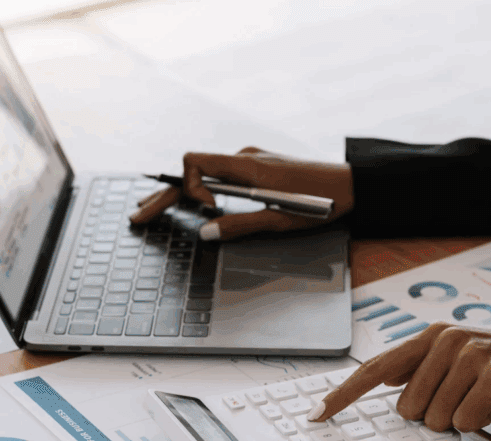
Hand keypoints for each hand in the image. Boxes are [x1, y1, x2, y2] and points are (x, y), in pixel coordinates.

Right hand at [129, 147, 353, 240]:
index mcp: (247, 167)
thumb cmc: (321, 203)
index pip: (195, 162)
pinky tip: (191, 202)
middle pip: (192, 172)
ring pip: (204, 173)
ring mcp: (250, 161)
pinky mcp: (258, 167)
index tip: (207, 211)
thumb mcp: (280, 221)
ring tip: (153, 209)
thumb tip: (205, 233)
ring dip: (180, 192)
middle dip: (164, 195)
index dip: (190, 187)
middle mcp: (244, 158)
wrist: (352, 185)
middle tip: (138, 216)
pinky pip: (220, 174)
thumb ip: (240, 225)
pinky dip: (199, 188)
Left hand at [310, 323, 490, 432]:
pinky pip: (467, 420)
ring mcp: (471, 353)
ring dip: (460, 421)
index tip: (318, 413)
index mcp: (430, 337)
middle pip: (408, 408)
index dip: (344, 394)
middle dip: (434, 418)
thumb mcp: (460, 362)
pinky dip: (480, 422)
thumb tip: (383, 386)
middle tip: (465, 401)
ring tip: (484, 399)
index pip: (375, 369)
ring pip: (435, 418)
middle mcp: (446, 339)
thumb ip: (421, 371)